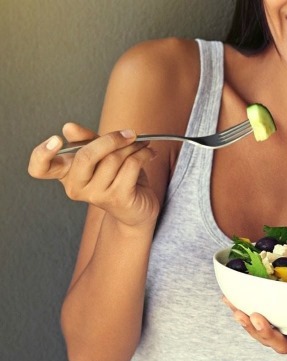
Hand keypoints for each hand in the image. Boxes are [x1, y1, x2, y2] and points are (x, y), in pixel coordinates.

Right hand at [28, 122, 159, 226]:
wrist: (137, 208)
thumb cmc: (118, 178)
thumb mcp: (102, 155)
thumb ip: (87, 140)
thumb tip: (69, 128)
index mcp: (66, 173)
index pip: (39, 168)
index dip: (42, 153)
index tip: (56, 139)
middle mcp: (75, 187)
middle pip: (86, 156)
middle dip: (111, 139)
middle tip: (130, 134)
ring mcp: (95, 195)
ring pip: (113, 159)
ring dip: (133, 147)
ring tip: (142, 145)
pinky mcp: (117, 198)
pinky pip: (130, 166)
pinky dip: (143, 155)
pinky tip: (149, 154)